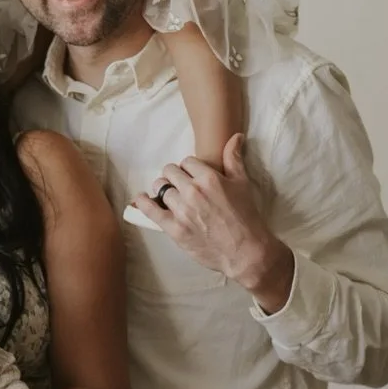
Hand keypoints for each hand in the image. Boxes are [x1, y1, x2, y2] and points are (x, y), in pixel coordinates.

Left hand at [130, 134, 296, 311]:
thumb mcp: (243, 184)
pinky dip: (143, 202)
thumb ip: (234, 159)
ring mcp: (182, 210)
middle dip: (174, 176)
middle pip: (170, 172)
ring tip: (169, 196)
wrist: (246, 251)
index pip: (187, 162)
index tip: (192, 176)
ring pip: (160, 188)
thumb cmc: (246, 217)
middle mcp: (193, 191)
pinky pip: (150, 210)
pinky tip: (141, 199)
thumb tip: (235, 136)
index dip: (189, 168)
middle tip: (180, 186)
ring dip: (163, 190)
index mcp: (209, 178)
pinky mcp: (174, 228)